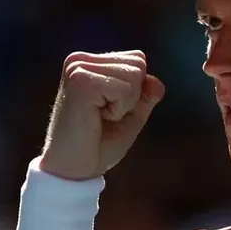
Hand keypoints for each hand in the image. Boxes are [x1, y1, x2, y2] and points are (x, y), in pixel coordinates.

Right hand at [39, 50, 164, 179]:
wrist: (74, 170)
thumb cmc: (100, 143)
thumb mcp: (133, 114)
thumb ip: (147, 94)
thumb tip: (156, 82)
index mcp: (90, 62)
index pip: (138, 59)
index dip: (137, 91)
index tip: (110, 109)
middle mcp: (80, 59)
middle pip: (139, 64)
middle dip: (133, 96)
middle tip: (105, 116)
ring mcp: (77, 67)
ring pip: (134, 75)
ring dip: (125, 105)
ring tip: (99, 117)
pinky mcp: (79, 80)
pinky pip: (125, 89)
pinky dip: (119, 109)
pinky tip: (96, 118)